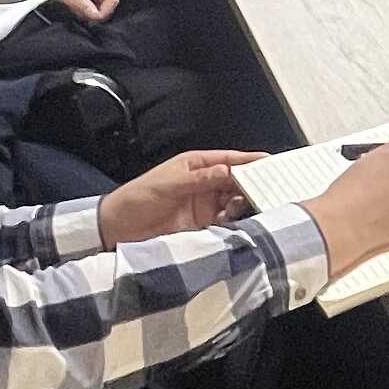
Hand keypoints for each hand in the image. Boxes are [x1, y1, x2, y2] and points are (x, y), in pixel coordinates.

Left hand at [97, 150, 251, 246]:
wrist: (119, 228)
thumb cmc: (138, 198)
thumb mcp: (168, 184)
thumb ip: (199, 179)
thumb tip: (226, 171)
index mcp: (196, 166)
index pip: (228, 160)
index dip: (249, 161)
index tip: (270, 162)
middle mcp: (205, 184)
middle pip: (236, 182)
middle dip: (252, 184)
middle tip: (266, 190)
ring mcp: (205, 205)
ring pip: (234, 202)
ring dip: (243, 204)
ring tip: (245, 207)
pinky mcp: (202, 225)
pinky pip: (226, 222)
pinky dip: (234, 222)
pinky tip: (235, 222)